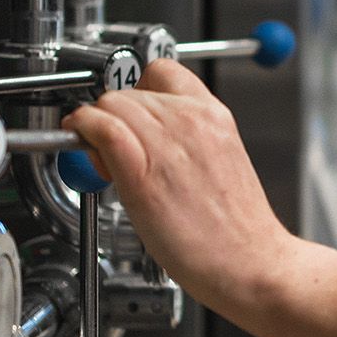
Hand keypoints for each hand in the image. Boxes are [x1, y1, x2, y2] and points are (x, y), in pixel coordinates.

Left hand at [62, 59, 301, 312]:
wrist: (254, 265)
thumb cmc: (237, 231)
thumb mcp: (218, 164)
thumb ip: (184, 141)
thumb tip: (142, 136)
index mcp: (214, 115)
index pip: (161, 72)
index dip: (136, 90)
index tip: (128, 114)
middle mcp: (193, 120)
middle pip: (129, 90)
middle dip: (113, 113)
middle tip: (110, 149)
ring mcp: (169, 144)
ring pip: (111, 104)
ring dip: (96, 124)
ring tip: (104, 161)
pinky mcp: (145, 173)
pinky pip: (104, 128)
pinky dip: (84, 128)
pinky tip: (83, 145)